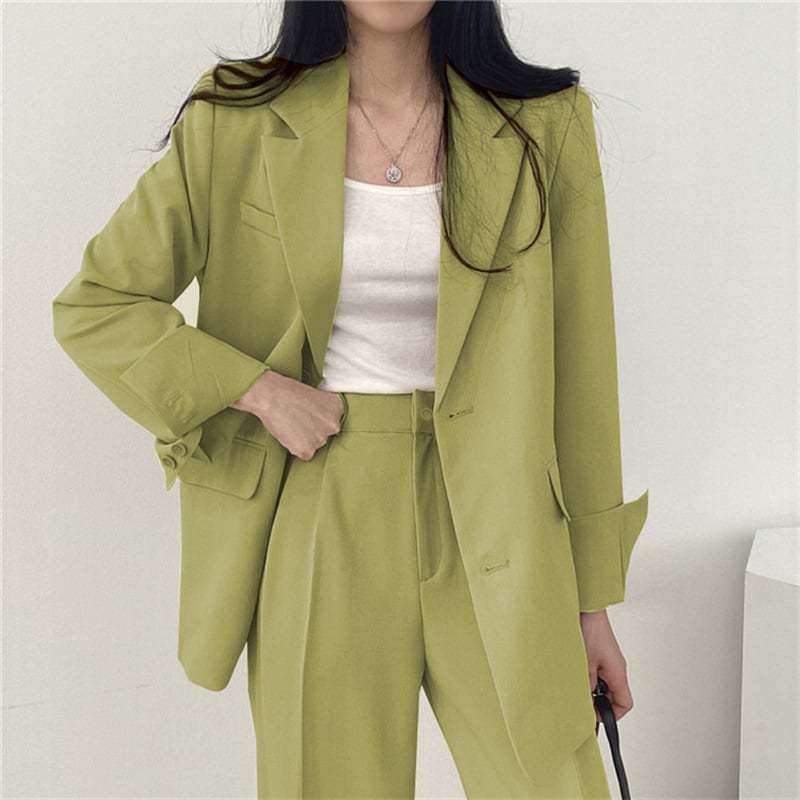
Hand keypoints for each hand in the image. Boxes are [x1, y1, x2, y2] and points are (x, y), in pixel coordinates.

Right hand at [230, 370, 344, 460]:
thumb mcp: (315, 394)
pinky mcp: (307, 450)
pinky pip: (305, 454)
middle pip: (325, 434)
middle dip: (313, 430)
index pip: (332, 420)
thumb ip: (323, 409)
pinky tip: (288, 433)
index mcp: (337, 408)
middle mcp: (334, 425)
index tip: (308, 414)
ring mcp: (321, 439)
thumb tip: (320, 420)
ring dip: (305, 439)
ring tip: (291, 424)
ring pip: (315, 444)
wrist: (270, 396)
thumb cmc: (287, 391)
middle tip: (297, 419)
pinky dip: (296, 447)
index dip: (317, 418)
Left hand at [579, 609, 633, 721]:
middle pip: (612, 695)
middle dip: (596, 700)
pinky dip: (586, 674)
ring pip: (602, 683)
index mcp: (618, 672)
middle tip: (580, 699)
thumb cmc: (589, 629)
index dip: (611, 715)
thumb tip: (583, 704)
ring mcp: (607, 659)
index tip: (594, 716)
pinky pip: (595, 670)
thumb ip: (586, 687)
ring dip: (589, 686)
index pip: (624, 704)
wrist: (585, 606)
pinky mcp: (598, 651)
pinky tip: (574, 669)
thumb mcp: (585, 664)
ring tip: (575, 679)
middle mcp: (616, 667)